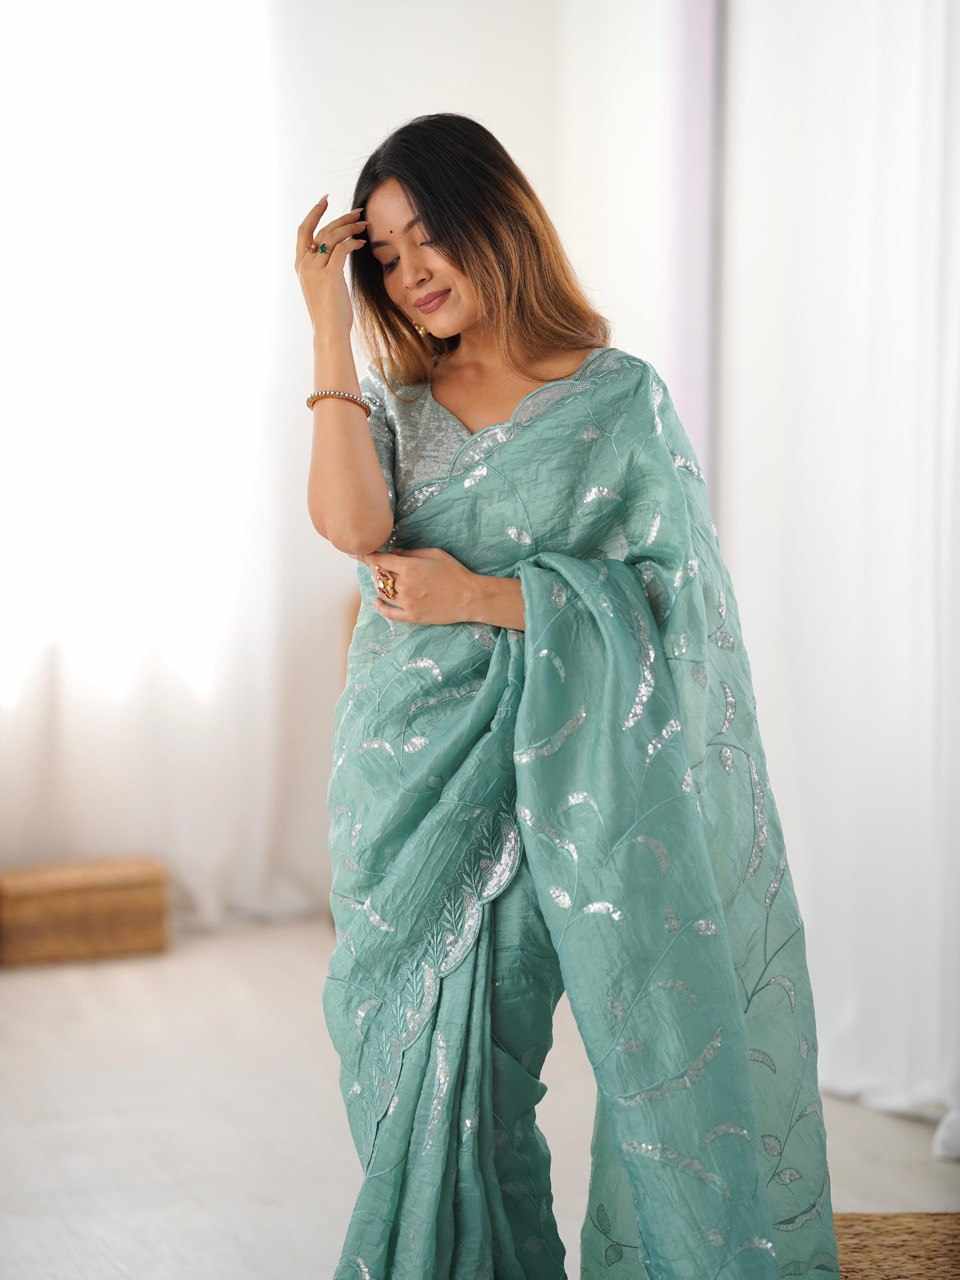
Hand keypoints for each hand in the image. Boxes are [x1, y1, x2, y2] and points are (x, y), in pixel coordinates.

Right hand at [294, 194, 367, 338]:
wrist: (329, 331)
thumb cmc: (331, 313)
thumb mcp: (324, 286)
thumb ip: (326, 267)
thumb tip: (340, 253)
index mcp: (301, 265)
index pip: (304, 231)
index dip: (314, 213)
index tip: (325, 200)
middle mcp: (305, 264)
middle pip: (322, 230)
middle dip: (341, 218)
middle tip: (358, 212)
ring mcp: (315, 269)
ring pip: (332, 237)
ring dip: (350, 227)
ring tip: (364, 224)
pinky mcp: (329, 275)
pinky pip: (341, 249)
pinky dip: (353, 243)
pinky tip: (362, 243)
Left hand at [359, 548, 479, 625]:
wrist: (469, 597)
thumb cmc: (454, 572)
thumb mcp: (434, 554)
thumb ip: (410, 553)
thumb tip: (393, 553)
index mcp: (409, 568)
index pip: (379, 561)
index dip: (365, 556)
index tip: (356, 553)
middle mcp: (404, 585)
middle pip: (379, 577)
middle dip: (376, 570)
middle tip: (379, 566)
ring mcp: (407, 602)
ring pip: (383, 593)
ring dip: (380, 585)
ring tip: (383, 581)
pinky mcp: (412, 616)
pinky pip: (389, 613)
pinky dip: (380, 607)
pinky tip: (377, 602)